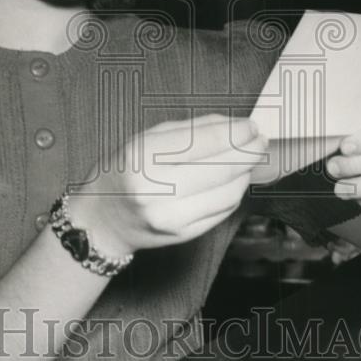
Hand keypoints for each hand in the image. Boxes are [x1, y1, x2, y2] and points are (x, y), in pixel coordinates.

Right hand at [67, 114, 267, 254]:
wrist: (100, 221)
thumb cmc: (123, 172)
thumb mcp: (144, 139)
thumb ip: (188, 130)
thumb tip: (233, 125)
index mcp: (143, 156)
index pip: (204, 141)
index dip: (235, 132)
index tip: (251, 126)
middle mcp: (155, 189)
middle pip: (221, 167)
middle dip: (248, 151)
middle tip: (259, 140)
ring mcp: (170, 216)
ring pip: (228, 192)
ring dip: (245, 173)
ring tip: (247, 160)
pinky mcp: (182, 235)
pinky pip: (222, 211)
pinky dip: (234, 193)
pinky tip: (233, 181)